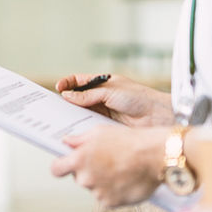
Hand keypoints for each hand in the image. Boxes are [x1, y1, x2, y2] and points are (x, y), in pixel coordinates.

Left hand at [50, 125, 164, 205]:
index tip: (65, 165)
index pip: (56, 169)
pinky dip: (114, 191)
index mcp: (78, 160)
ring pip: (95, 188)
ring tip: (120, 169)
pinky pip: (108, 198)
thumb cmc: (130, 141)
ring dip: (103, 181)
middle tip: (105, 161)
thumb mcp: (100, 132)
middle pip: (79, 178)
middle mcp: (85, 179)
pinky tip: (125, 179)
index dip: (61, 166)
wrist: (154, 156)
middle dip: (88, 171)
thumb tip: (67, 141)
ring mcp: (98, 193)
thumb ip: (79, 139)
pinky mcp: (111, 203)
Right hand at [55, 74, 174, 126]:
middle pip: (78, 98)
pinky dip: (81, 127)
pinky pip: (90, 125)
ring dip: (72, 115)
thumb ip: (88, 95)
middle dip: (66, 101)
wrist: (158, 117)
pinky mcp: (107, 126)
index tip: (58, 88)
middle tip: (54, 106)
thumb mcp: (110, 92)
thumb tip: (67, 95)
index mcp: (103, 83)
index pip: (79, 81)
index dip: (68, 83)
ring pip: (82, 112)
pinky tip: (74, 130)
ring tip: (60, 119)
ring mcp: (104, 112)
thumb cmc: (139, 98)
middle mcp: (102, 97)